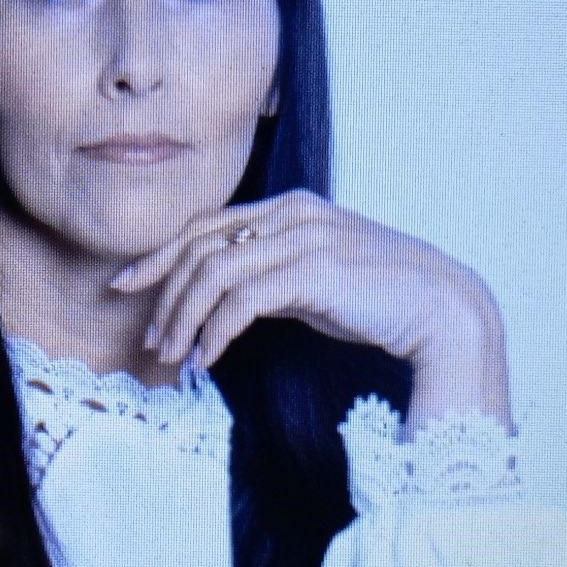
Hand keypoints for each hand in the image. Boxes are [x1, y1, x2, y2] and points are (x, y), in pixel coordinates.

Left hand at [110, 188, 512, 433]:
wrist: (440, 308)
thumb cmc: (377, 298)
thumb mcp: (312, 278)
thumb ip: (269, 275)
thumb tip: (222, 298)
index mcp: (286, 207)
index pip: (203, 226)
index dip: (158, 256)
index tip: (126, 285)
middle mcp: (289, 214)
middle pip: (198, 247)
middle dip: (163, 294)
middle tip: (149, 339)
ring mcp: (301, 238)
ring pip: (212, 274)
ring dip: (183, 319)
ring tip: (173, 356)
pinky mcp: (313, 270)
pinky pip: (241, 301)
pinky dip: (215, 332)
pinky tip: (207, 359)